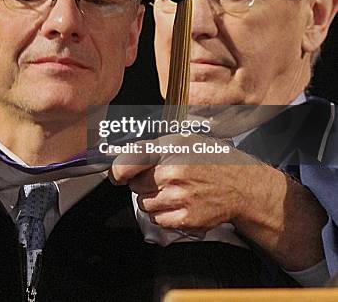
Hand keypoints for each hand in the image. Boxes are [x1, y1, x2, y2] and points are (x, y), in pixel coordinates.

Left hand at [109, 133, 267, 230]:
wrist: (243, 186)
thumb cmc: (213, 161)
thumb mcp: (184, 140)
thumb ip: (152, 146)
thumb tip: (122, 154)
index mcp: (170, 149)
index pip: (128, 161)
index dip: (118, 171)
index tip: (117, 175)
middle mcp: (173, 172)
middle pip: (135, 185)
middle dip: (143, 183)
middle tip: (161, 180)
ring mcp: (180, 197)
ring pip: (144, 204)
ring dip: (152, 200)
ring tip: (171, 192)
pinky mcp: (186, 218)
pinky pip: (157, 220)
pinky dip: (162, 215)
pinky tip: (177, 204)